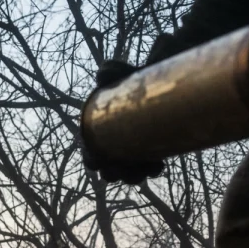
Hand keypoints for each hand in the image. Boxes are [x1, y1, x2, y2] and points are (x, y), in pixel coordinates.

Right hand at [81, 59, 165, 184]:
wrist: (155, 84)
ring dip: (135, 176)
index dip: (92, 160)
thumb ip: (110, 71)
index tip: (100, 160)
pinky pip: (149, 170)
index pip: (89, 154)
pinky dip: (152, 170)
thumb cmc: (130, 79)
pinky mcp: (149, 152)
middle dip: (115, 173)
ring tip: (147, 168)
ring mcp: (131, 152)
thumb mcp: (119, 73)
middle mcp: (112, 146)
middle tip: (123, 168)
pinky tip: (158, 164)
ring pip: (129, 175)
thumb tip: (102, 75)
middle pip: (108, 171)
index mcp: (96, 132)